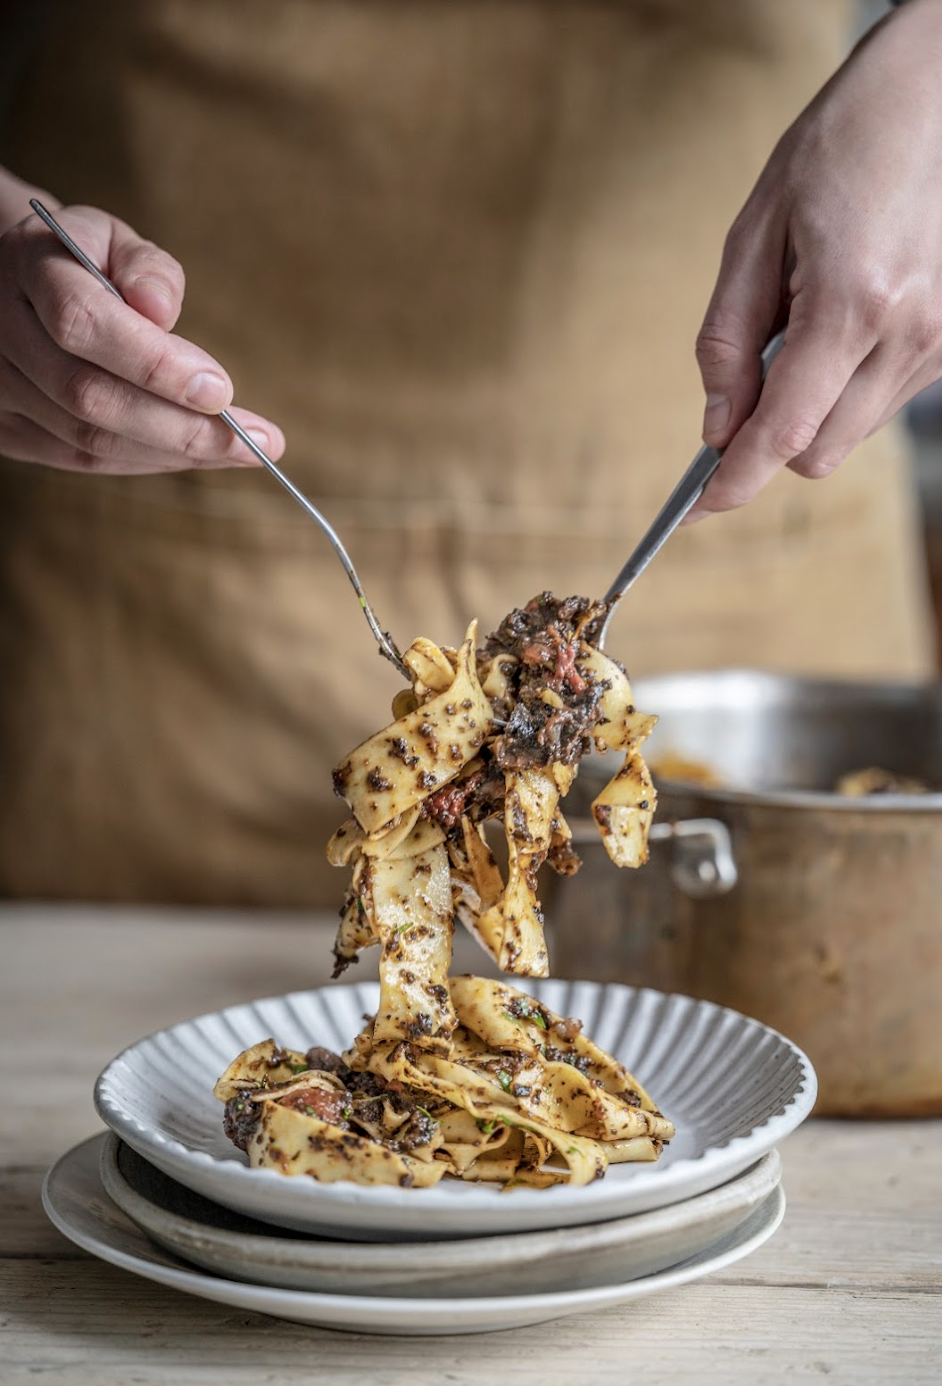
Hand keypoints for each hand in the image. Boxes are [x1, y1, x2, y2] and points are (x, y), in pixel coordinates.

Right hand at [0, 196, 284, 472]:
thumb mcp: (115, 239)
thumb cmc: (84, 259)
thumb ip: (146, 268)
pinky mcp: (6, 429)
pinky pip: (80, 459)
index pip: (82, 323)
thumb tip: (160, 308)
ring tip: (240, 452)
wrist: (18, 285)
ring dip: (173, 453)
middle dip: (180, 426)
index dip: (154, 364)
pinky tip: (196, 455)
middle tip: (254, 440)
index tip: (223, 390)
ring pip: (86, 439)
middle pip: (88, 396)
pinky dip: (147, 460)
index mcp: (27, 266)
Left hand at [691, 0, 941, 518]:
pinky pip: (881, 402)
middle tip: (741, 389)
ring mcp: (941, 341)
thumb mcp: (754, 233)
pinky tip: (843, 321)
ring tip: (804, 323)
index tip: (699, 510)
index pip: (785, 432)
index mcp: (854, 303)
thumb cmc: (838, 148)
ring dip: (811, 410)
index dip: (735, 482)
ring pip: (850, 433)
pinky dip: (845, 388)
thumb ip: (728, 341)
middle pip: (818, 453)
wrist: (932, 95)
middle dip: (770, 440)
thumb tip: (717, 427)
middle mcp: (910, 334)